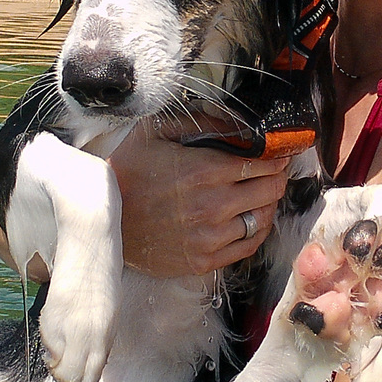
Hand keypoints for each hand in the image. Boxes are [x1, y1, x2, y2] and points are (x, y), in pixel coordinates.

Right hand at [109, 115, 294, 276]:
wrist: (101, 219)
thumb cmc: (127, 172)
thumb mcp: (156, 131)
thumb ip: (201, 121)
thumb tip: (239, 121)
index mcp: (204, 171)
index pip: (263, 163)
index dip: (277, 156)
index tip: (280, 152)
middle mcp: (212, 206)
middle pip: (269, 190)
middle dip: (276, 177)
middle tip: (275, 171)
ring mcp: (209, 237)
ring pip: (262, 219)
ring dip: (267, 204)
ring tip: (262, 194)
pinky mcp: (203, 260)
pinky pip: (247, 246)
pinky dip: (256, 231)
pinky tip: (250, 219)